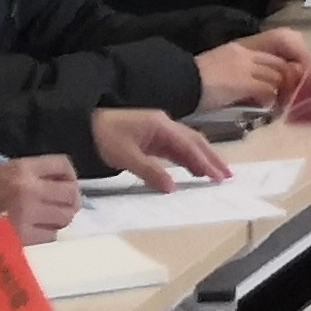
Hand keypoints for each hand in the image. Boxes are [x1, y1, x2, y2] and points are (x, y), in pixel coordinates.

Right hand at [0, 155, 80, 240]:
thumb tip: (66, 183)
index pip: (62, 165)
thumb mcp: (8, 170)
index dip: (69, 174)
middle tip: (62, 204)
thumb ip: (37, 174)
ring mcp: (27, 215)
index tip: (65, 182)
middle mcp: (29, 190)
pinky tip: (35, 228)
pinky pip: (51, 235)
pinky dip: (47, 233)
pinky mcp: (24, 236)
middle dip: (70, 199)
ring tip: (47, 217)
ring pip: (65, 217)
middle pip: (70, 194)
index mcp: (23, 169)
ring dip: (60, 217)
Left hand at [91, 108, 230, 192]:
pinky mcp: (151, 136)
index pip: (189, 145)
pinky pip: (176, 147)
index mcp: (160, 126)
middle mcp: (164, 124)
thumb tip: (172, 188)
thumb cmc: (103, 136)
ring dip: (203, 157)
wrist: (82, 122)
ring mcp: (158, 129)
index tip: (218, 176)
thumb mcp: (124, 156)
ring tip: (216, 173)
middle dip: (212, 158)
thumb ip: (150, 171)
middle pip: (195, 141)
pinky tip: (193, 167)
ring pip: (187, 143)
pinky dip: (188, 157)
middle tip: (227, 175)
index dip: (205, 161)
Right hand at [192, 30, 310, 110]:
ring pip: (277, 77)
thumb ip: (236, 76)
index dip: (282, 70)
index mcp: (237, 50)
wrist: (176, 81)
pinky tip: (263, 107)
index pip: (271, 56)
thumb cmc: (190, 82)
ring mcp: (245, 67)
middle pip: (280, 64)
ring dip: (280, 92)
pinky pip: (267, 89)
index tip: (285, 83)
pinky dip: (269, 99)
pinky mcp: (243, 82)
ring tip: (275, 104)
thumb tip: (249, 89)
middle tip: (286, 96)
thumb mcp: (216, 72)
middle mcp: (245, 55)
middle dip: (287, 80)